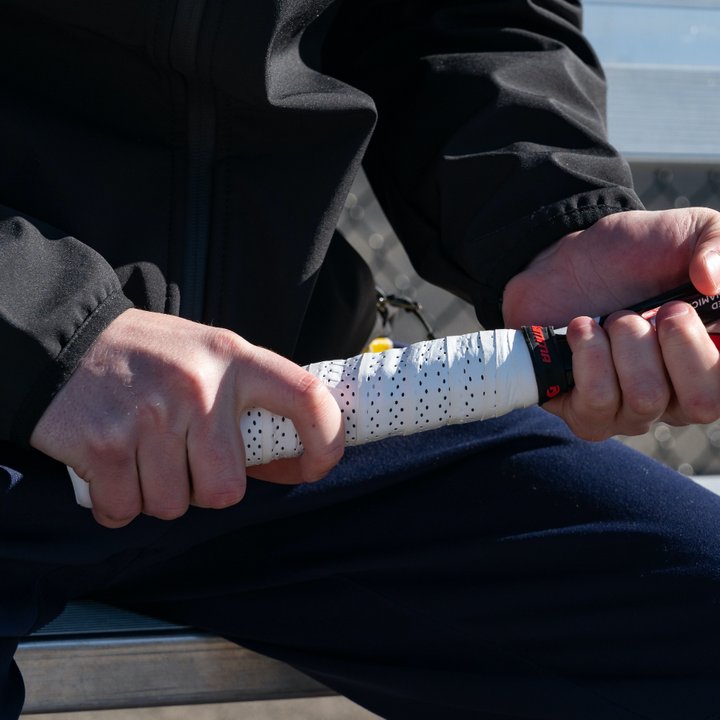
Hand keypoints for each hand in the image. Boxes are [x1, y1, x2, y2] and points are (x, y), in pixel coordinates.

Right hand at [30, 309, 343, 527]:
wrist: (67, 339)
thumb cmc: (151, 358)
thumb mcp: (209, 355)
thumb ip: (246, 399)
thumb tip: (288, 461)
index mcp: (235, 358)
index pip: (307, 398)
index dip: (326, 441)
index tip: (317, 465)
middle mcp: (199, 387)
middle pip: (226, 489)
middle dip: (203, 488)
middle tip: (181, 458)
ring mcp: (151, 417)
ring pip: (172, 506)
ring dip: (156, 495)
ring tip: (141, 454)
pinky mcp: (105, 445)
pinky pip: (124, 511)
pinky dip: (116, 503)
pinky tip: (110, 467)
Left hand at [502, 208, 719, 438]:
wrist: (568, 261)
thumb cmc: (637, 255)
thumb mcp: (693, 232)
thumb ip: (719, 244)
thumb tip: (713, 280)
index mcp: (716, 361)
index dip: (713, 350)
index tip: (685, 309)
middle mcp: (681, 397)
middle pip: (703, 404)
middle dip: (677, 343)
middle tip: (655, 311)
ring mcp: (633, 411)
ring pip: (645, 399)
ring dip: (626, 343)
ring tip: (613, 317)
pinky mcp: (585, 413)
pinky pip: (597, 403)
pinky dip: (589, 355)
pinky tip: (581, 331)